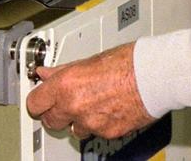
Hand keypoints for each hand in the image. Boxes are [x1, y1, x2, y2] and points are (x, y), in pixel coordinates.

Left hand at [25, 43, 154, 140]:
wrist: (155, 75)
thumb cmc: (130, 61)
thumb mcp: (91, 59)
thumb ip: (65, 70)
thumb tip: (47, 74)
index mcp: (67, 84)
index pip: (35, 103)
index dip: (39, 100)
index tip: (41, 97)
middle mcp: (75, 105)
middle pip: (50, 121)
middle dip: (56, 112)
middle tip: (65, 101)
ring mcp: (91, 122)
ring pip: (74, 128)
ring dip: (79, 118)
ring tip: (95, 101)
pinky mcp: (107, 133)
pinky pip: (96, 132)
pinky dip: (99, 123)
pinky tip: (109, 107)